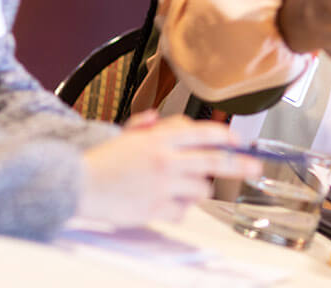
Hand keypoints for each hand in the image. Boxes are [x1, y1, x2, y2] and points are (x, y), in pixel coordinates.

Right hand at [76, 112, 259, 225]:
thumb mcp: (125, 134)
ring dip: (200, 188)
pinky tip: (166, 203)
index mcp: (159, 138)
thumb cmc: (101, 160)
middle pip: (215, 160)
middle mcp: (166, 159)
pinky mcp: (156, 208)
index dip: (225, 136)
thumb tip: (164, 120)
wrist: (76, 183)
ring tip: (186, 187)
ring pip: (202, 188)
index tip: (238, 141)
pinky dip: (179, 208)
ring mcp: (163, 185)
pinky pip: (183, 210)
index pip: (204, 133)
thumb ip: (149, 126)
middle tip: (255, 167)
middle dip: (240, 164)